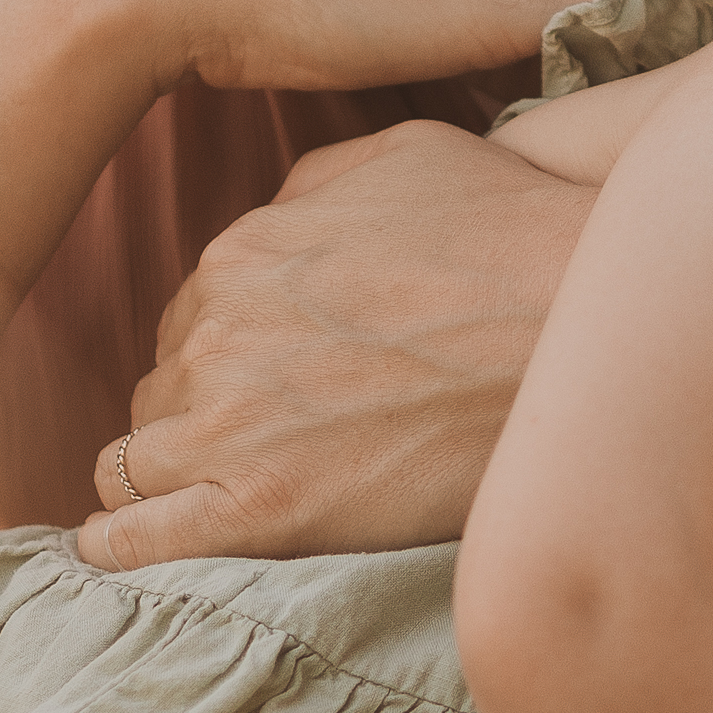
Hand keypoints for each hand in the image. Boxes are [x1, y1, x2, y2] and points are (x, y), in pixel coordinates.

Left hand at [77, 121, 594, 568]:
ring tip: (228, 502)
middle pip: (164, 390)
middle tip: (287, 441)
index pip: (189, 322)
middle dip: (206, 414)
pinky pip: (134, 542)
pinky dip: (122, 549)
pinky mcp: (258, 512)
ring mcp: (228, 425)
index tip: (286, 383)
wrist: (590, 335)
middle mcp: (215, 333)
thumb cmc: (517, 239)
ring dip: (172, 479)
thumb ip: (315, 184)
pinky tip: (128, 557)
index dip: (231, 356)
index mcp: (240, 252)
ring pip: (135, 464)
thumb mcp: (406, 155)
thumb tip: (277, 215)